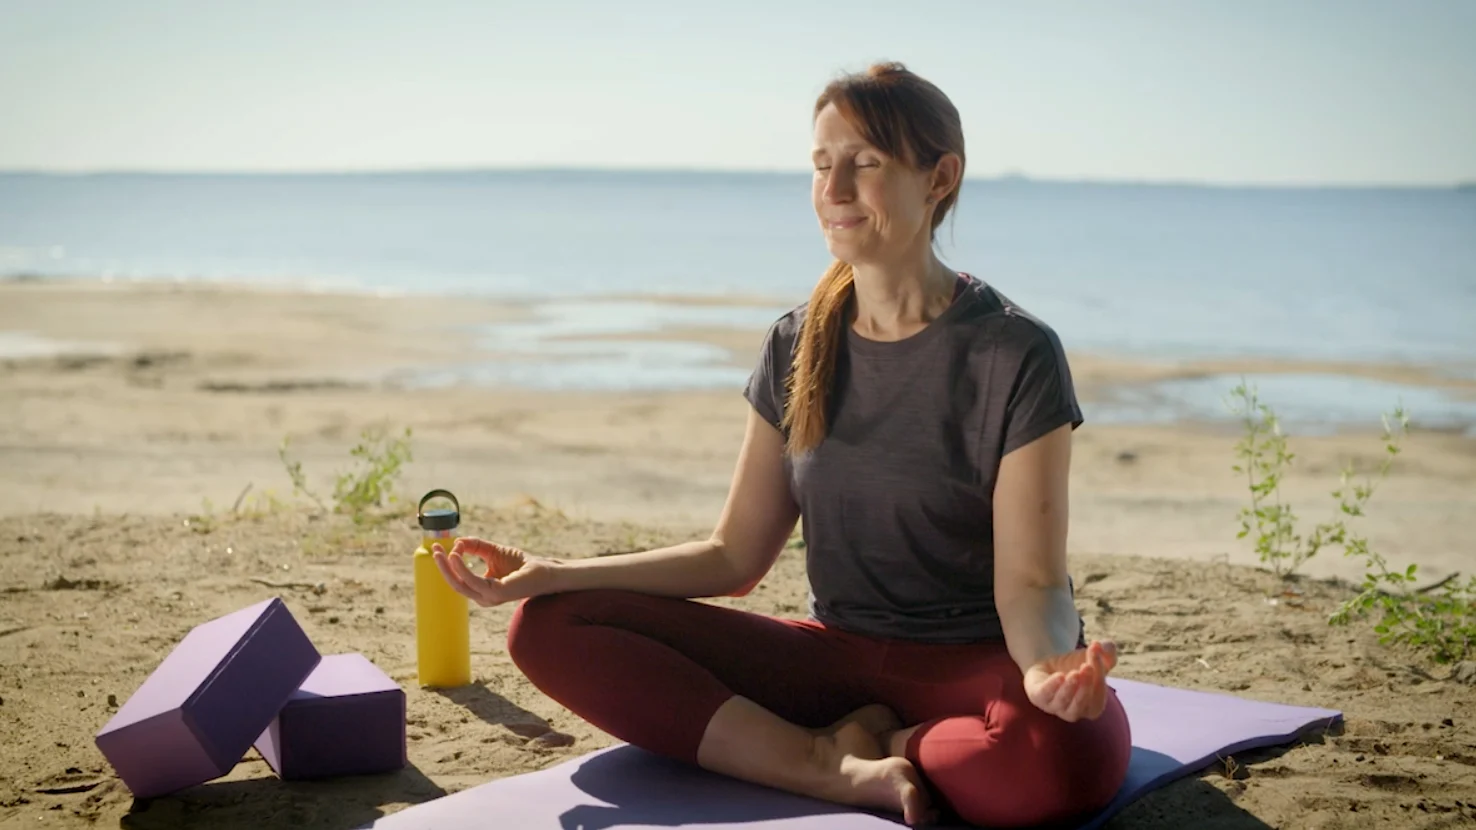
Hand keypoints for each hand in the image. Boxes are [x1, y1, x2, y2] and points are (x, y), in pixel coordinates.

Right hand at [431, 537, 556, 606]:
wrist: (544, 570)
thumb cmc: (520, 563)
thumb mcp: (492, 551)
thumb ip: (474, 546)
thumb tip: (456, 542)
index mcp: (481, 590)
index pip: (457, 580)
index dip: (445, 564)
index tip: (437, 547)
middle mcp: (483, 597)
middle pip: (455, 583)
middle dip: (442, 567)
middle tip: (434, 549)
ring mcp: (490, 597)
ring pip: (460, 584)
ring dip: (448, 567)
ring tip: (442, 552)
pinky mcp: (498, 593)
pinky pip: (473, 581)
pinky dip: (462, 569)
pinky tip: (455, 556)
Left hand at [1023, 640, 1117, 721]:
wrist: (1048, 665)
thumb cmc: (1075, 666)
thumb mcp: (1093, 656)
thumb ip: (1106, 651)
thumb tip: (1107, 647)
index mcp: (1091, 706)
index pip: (1098, 697)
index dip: (1100, 677)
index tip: (1097, 653)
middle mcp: (1073, 711)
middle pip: (1082, 703)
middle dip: (1086, 686)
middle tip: (1087, 667)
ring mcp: (1054, 706)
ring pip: (1063, 703)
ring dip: (1070, 688)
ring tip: (1074, 673)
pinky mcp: (1037, 697)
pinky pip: (1044, 696)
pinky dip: (1052, 687)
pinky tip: (1059, 676)